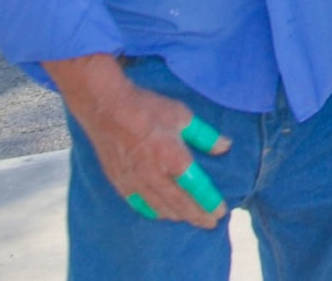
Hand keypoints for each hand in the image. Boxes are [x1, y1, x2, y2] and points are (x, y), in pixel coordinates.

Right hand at [44, 54, 231, 228]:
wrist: (106, 108)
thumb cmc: (147, 109)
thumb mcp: (183, 116)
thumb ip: (205, 135)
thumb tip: (225, 147)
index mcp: (173, 158)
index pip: (197, 188)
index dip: (209, 202)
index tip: (220, 212)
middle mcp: (154, 176)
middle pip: (180, 204)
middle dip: (197, 216)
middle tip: (209, 224)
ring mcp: (135, 181)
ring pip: (159, 208)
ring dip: (176, 216)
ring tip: (189, 219)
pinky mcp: (119, 181)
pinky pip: (138, 204)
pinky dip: (151, 212)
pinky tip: (157, 214)